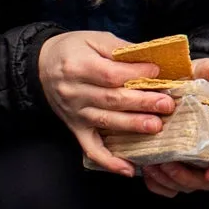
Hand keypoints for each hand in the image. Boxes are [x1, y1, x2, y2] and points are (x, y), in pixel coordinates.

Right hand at [37, 29, 169, 177]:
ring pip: (106, 122)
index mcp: (78, 66)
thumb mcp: (93, 39)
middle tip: (166, 104)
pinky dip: (109, 161)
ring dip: (132, 126)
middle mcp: (74, 93)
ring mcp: (75, 114)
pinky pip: (91, 149)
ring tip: (155, 126)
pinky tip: (128, 168)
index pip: (110, 74)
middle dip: (142, 103)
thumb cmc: (72, 49)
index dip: (135, 74)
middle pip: (111, 100)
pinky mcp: (75, 129)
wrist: (41, 66)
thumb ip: (119, 49)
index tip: (157, 71)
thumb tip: (149, 58)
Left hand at [141, 57, 208, 194]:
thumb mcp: (201, 70)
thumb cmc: (191, 80)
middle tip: (168, 164)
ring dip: (169, 181)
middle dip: (187, 177)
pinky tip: (147, 170)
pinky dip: (157, 184)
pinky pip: (167, 188)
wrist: (170, 84)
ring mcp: (191, 165)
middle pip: (207, 181)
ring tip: (151, 165)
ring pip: (186, 186)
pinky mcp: (173, 169)